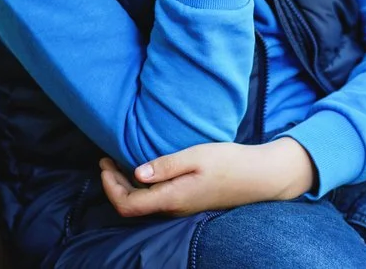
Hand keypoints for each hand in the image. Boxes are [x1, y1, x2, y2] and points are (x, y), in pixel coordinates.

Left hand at [99, 138, 314, 217]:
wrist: (260, 176)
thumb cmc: (230, 162)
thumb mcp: (197, 156)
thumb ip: (166, 166)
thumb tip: (137, 174)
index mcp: (172, 197)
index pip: (128, 204)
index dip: (109, 187)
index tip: (105, 164)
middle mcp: (174, 208)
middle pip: (132, 205)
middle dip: (113, 184)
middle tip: (106, 159)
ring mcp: (181, 208)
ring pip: (144, 204)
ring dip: (127, 186)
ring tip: (119, 162)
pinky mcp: (189, 202)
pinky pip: (157, 200)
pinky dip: (143, 187)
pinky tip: (145, 170)